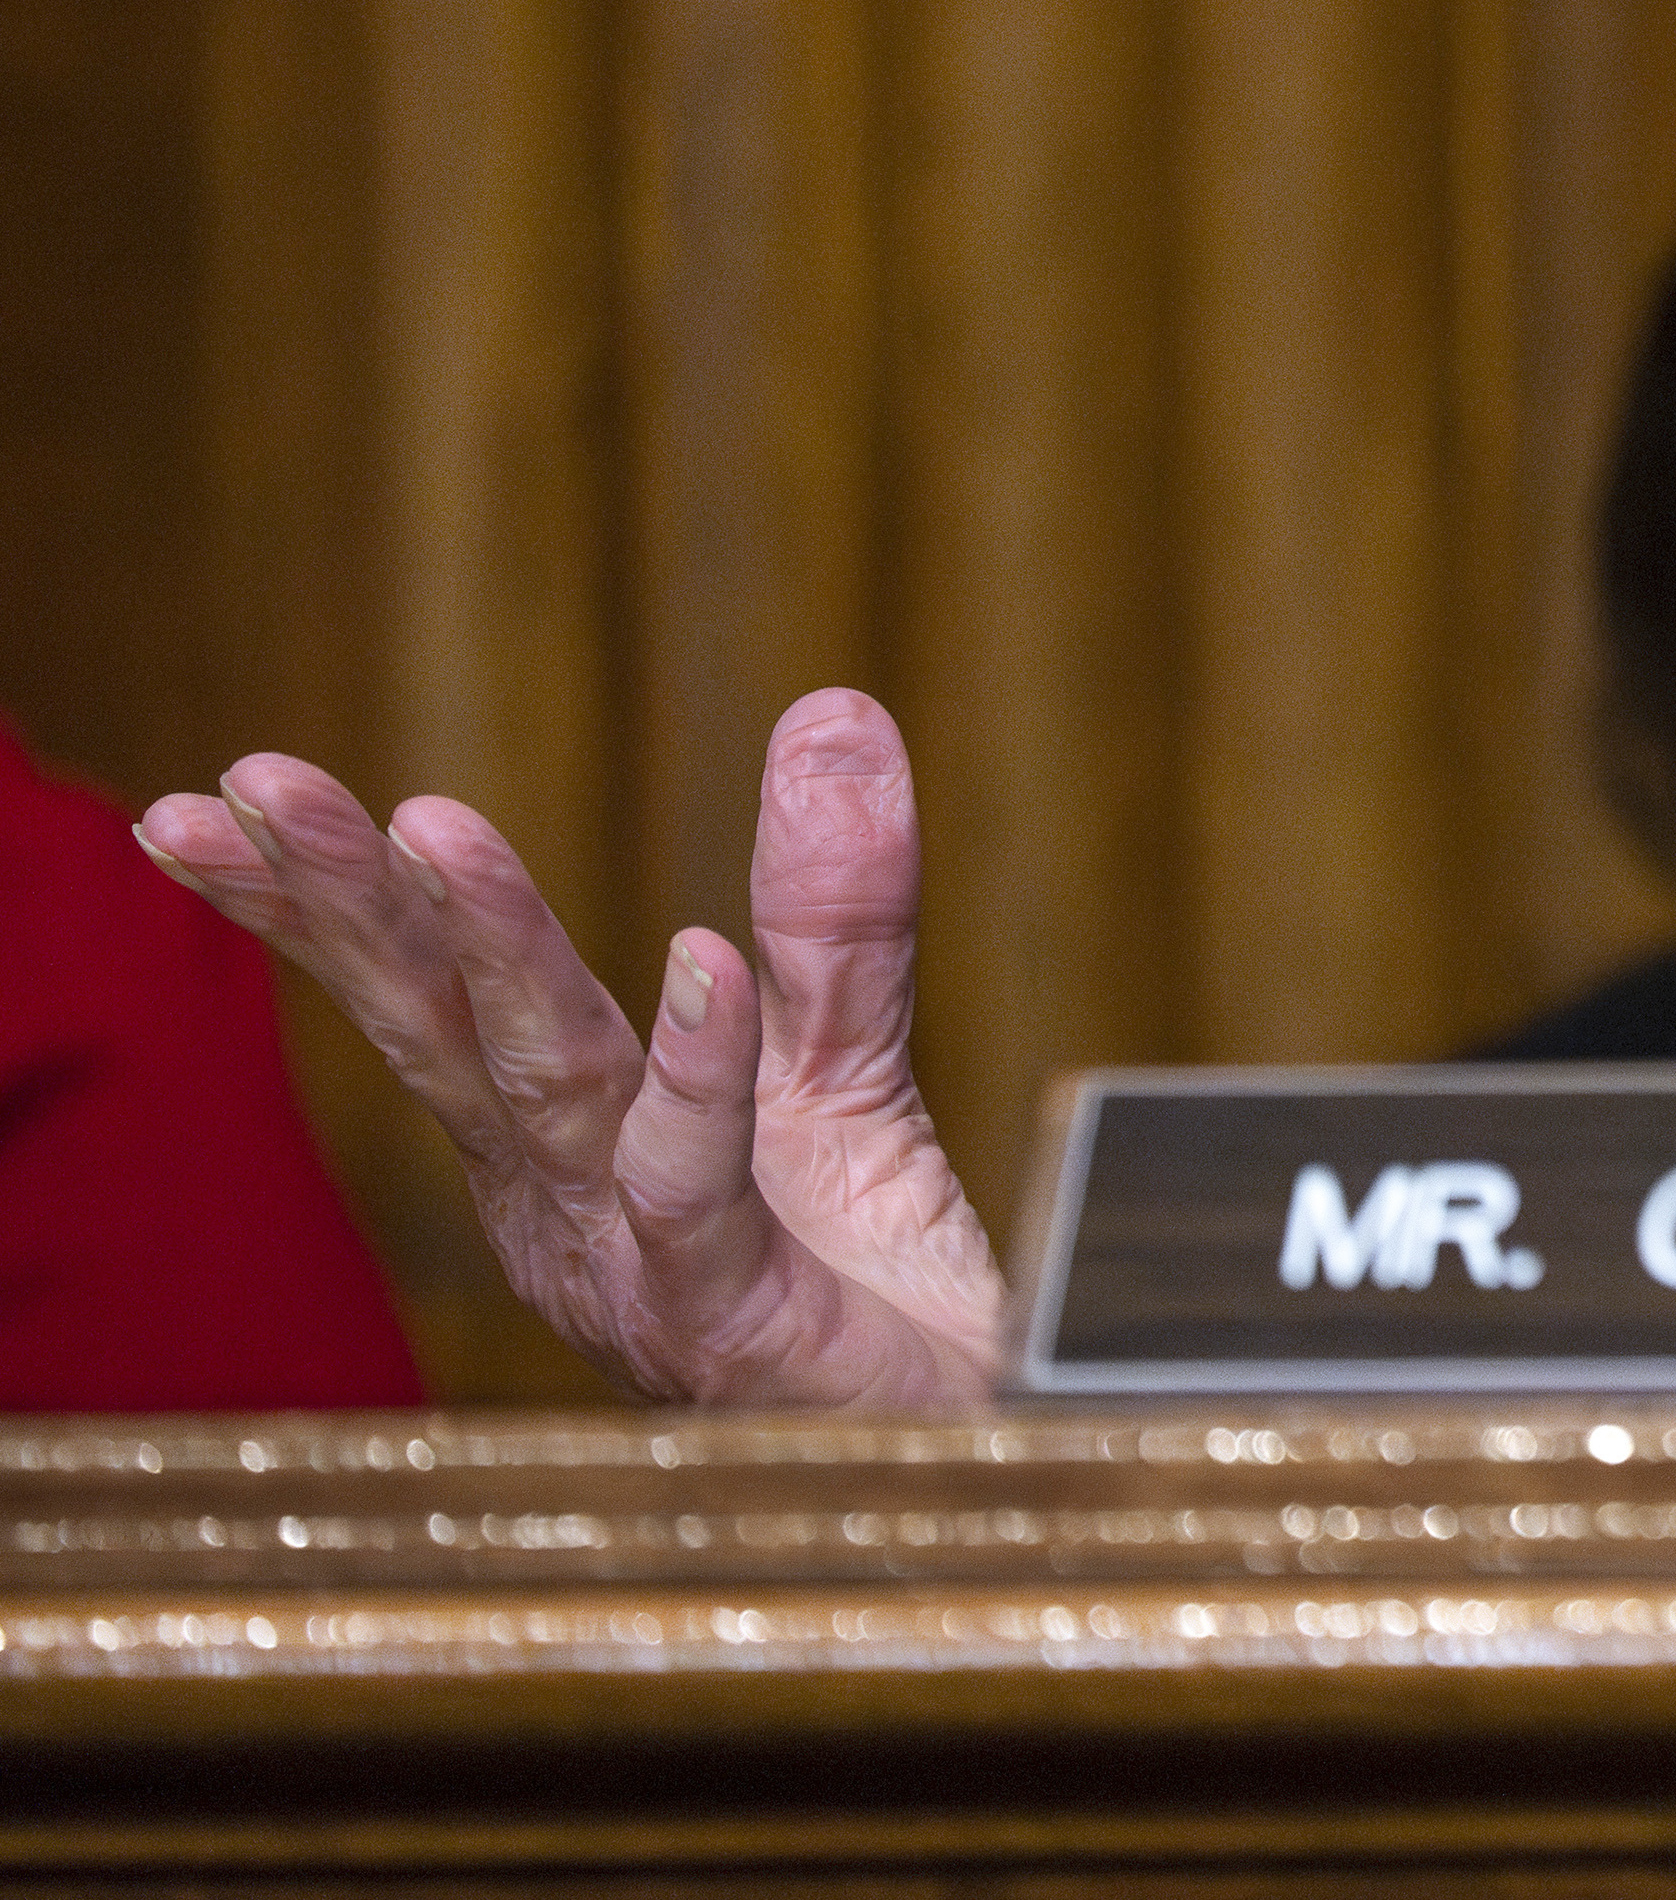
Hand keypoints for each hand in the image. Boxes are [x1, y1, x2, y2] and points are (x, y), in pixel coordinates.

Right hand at [140, 690, 1008, 1412]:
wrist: (962, 1441)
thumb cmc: (867, 1278)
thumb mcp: (847, 1049)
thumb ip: (831, 900)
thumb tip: (836, 711)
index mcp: (557, 1139)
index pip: (425, 995)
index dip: (331, 894)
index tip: (236, 788)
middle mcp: (566, 1202)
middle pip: (440, 1031)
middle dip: (345, 905)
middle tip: (251, 787)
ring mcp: (638, 1265)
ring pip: (547, 1089)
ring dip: (494, 954)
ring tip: (432, 829)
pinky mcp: (737, 1325)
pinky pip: (698, 1189)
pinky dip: (697, 1075)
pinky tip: (698, 965)